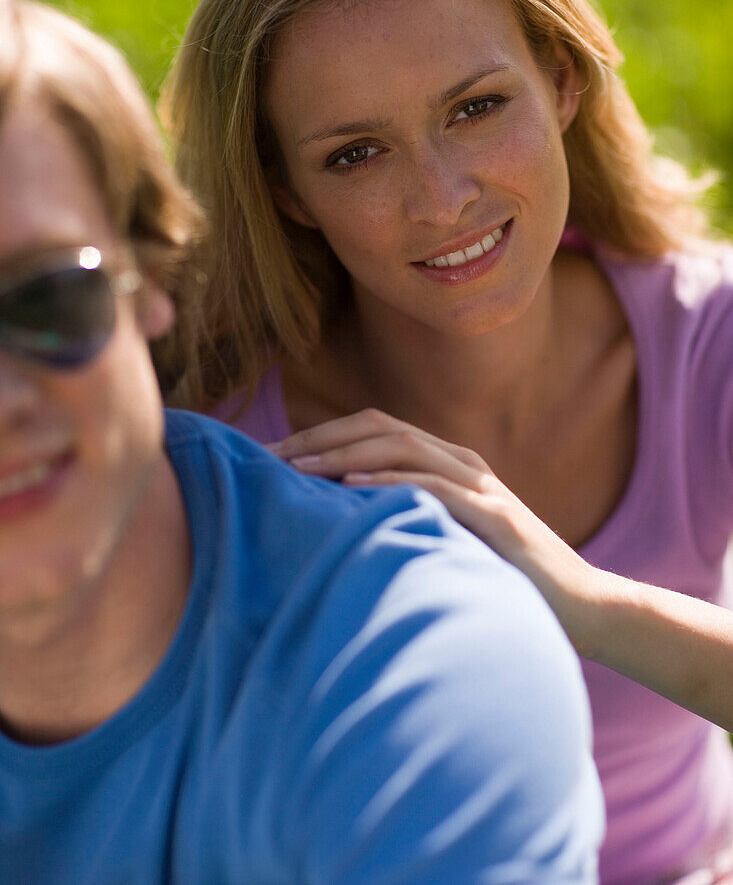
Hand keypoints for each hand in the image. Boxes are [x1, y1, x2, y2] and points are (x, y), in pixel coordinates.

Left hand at [270, 409, 594, 640]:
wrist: (583, 606)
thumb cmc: (508, 579)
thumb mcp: (450, 540)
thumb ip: (409, 521)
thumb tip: (340, 527)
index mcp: (450, 463)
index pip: (374, 428)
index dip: (320, 435)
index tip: (270, 456)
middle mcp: (463, 462)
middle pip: (379, 424)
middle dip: (319, 436)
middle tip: (266, 456)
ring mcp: (482, 485)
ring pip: (402, 444)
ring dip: (343, 450)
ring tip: (295, 465)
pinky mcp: (495, 516)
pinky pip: (435, 486)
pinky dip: (390, 478)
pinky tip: (351, 483)